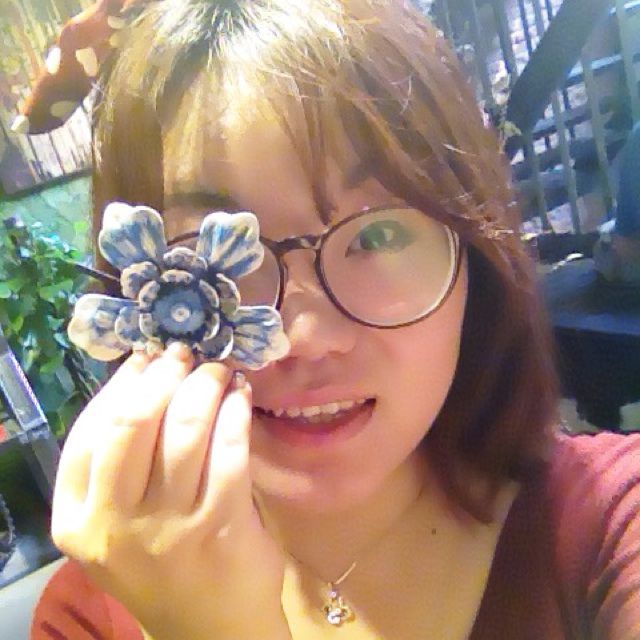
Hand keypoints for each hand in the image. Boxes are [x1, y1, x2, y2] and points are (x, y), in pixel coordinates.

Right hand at [51, 344, 289, 639]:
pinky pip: (228, 449)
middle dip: (164, 376)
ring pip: (184, 428)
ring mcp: (168, 527)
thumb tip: (145, 376)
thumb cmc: (161, 566)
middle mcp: (114, 523)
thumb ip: (120, 462)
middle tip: (187, 355)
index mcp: (78, 519)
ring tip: (218, 371)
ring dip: (204, 386)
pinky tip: (241, 398)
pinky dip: (236, 412)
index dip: (123, 384)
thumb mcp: (117, 523)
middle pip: (135, 422)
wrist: (209, 631)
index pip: (92, 431)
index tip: (148, 357)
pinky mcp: (220, 525)